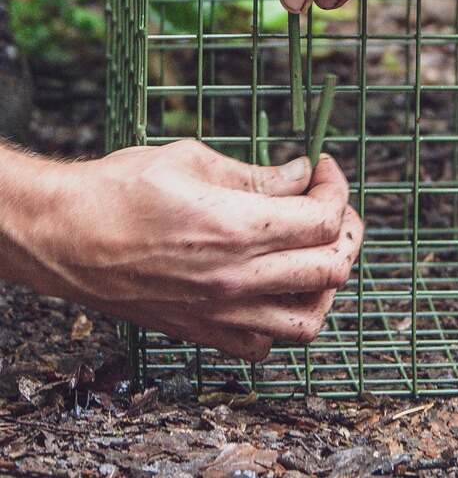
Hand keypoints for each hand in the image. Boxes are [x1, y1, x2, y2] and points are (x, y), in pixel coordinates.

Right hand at [0, 141, 362, 360]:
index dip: (335, 187)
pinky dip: (285, 319)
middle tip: (330, 204)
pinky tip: (277, 286)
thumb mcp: (194, 160)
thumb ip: (257, 174)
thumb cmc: (121, 188)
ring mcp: (221, 313)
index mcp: (237, 227)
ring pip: (309, 319)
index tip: (322, 168)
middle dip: (346, 230)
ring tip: (316, 250)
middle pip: (331, 267)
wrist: (63, 237)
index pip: (324, 218)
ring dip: (325, 281)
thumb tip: (302, 174)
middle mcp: (236, 278)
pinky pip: (266, 345)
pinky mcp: (202, 332)